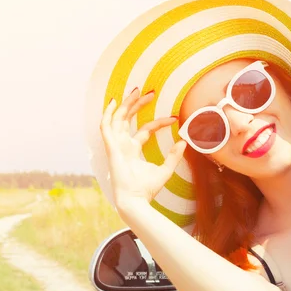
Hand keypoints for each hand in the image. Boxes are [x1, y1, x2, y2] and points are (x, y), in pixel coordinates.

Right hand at [99, 88, 186, 210]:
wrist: (135, 200)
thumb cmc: (147, 189)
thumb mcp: (165, 169)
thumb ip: (174, 155)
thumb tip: (184, 141)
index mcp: (133, 150)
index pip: (145, 130)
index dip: (159, 122)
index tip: (174, 118)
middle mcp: (123, 145)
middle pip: (128, 119)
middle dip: (137, 104)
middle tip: (150, 92)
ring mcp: (116, 146)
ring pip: (118, 119)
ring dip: (126, 104)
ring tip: (137, 90)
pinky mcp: (111, 147)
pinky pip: (106, 127)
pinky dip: (107, 114)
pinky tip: (113, 102)